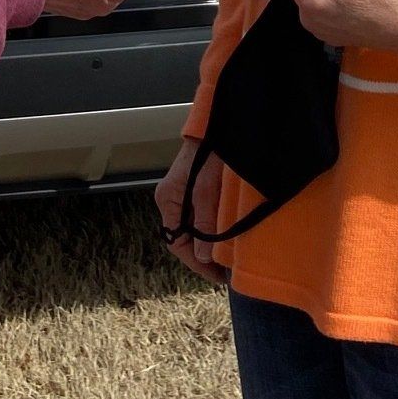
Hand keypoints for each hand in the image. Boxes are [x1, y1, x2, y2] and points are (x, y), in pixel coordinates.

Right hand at [156, 137, 228, 285]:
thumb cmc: (212, 152)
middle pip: (184, 237)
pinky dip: (213, 229)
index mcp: (168, 199)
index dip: (195, 262)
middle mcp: (171, 198)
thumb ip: (206, 222)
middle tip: (226, 271)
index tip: (217, 276)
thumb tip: (204, 257)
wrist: (222, 122)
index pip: (176, 242)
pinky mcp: (196, 187)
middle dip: (203, 256)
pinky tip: (228, 236)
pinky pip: (201, 216)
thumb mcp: (209, 188)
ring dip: (209, 244)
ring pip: (193, 228)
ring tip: (229, 258)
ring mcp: (183, 193)